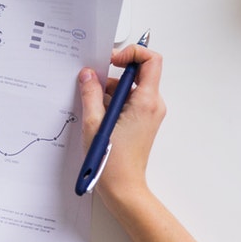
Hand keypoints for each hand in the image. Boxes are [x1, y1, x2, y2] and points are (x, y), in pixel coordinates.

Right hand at [76, 43, 165, 211]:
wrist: (124, 189)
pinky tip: (96, 116)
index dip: (132, 53)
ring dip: (109, 91)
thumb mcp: (94, 123)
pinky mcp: (142, 121)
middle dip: (113, 74)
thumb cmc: (114, 163)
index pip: (151, 60)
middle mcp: (152, 105)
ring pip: (130, 88)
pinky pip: (128, 101)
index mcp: (146, 102)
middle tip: (92, 81)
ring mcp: (148, 114)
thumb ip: (90, 93)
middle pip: (138, 73)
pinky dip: (112, 102)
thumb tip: (88, 74)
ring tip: (91, 107)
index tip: (112, 60)